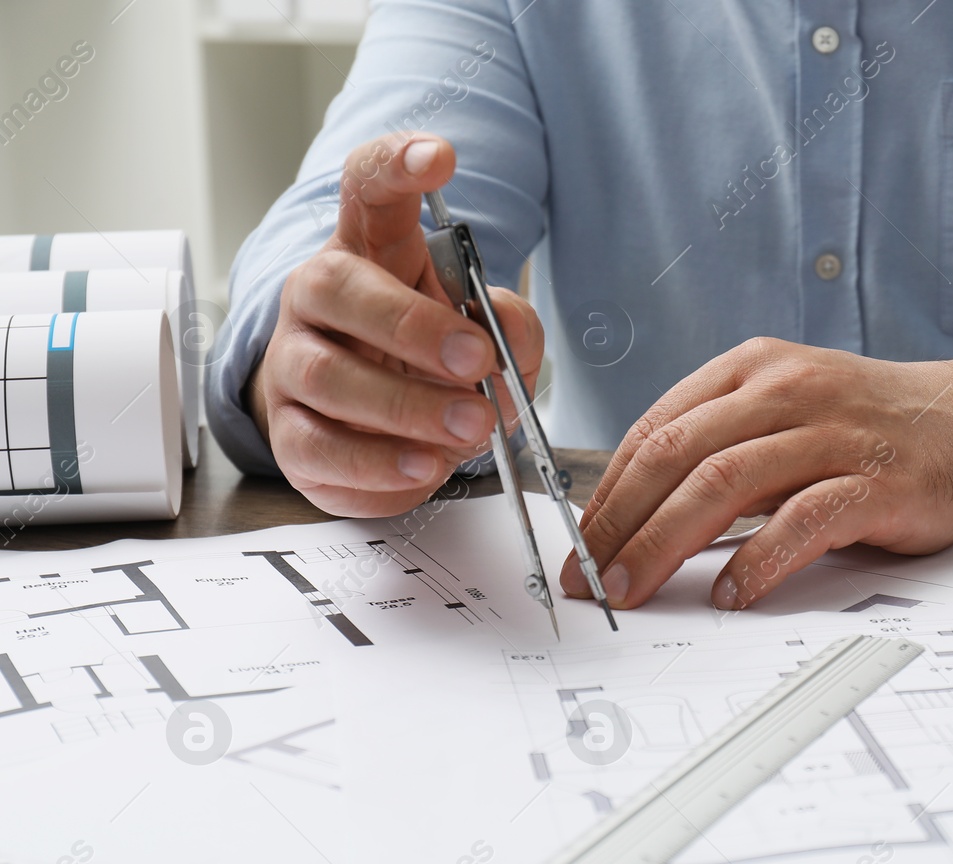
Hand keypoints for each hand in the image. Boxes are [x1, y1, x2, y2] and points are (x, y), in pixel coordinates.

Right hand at [247, 132, 542, 516]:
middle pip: (336, 287)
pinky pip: (319, 450)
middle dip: (411, 326)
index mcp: (368, 249)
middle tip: (476, 360)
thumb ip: (511, 328)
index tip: (440, 157)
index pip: (367, 186)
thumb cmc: (428, 361)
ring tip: (468, 427)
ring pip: (325, 376)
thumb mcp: (486, 333)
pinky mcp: (290, 436)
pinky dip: (378, 465)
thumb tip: (507, 344)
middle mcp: (316, 296)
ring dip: (404, 407)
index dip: (396, 164)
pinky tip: (425, 466)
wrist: (372, 425)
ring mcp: (293, 364)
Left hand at [559, 339, 952, 610]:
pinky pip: (801, 520)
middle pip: (676, 455)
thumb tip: (639, 515)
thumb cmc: (872, 427)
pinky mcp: (876, 481)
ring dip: (664, 544)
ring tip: (633, 590)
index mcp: (754, 370)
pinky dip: (756, 560)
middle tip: (589, 579)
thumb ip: (723, 447)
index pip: (655, 429)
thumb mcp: (787, 411)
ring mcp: (833, 433)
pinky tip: (728, 593)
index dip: (606, 493)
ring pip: (723, 483)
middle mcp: (787, 390)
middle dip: (619, 524)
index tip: (578, 545)